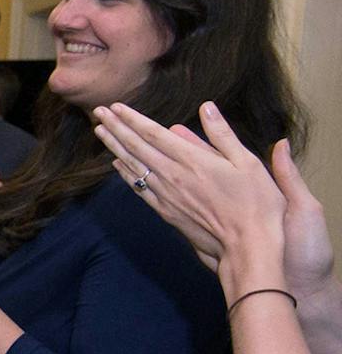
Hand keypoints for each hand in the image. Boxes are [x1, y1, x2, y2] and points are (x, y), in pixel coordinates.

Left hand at [95, 101, 325, 291]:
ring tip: (100, 131)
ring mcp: (166, 195)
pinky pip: (139, 188)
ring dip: (115, 147)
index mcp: (192, 160)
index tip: (115, 106)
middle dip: (116, 127)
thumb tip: (207, 107)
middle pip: (136, 147)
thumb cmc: (256, 204)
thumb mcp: (248, 162)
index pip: (153, 134)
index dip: (132, 119)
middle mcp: (173, 176)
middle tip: (98, 112)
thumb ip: (222, 135)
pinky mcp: (166, 212)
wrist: (247, 246)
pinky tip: (117, 165)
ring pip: (133, 166)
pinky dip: (125, 174)